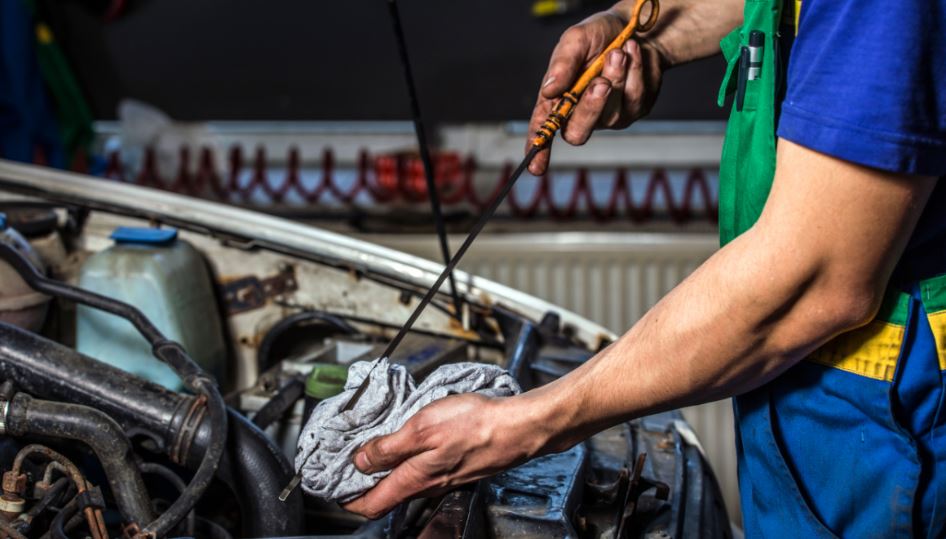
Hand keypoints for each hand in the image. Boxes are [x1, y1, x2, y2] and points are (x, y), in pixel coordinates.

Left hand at [342, 393, 543, 519]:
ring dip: (387, 468)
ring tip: (375, 445)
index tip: (333, 484)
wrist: (518, 427)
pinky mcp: (457, 466)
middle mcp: (428, 485)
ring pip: (406, 481)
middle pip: (386, 494)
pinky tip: (410, 440)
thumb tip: (361, 460)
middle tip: (349, 459)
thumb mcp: (422, 428)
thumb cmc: (475, 425)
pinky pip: (424, 470)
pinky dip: (409, 460)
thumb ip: (389, 447)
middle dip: (364, 481)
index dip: (348, 498)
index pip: (371, 504)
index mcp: (415, 479)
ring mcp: (444, 478)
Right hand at [527, 9, 665, 174]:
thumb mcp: (576, 39)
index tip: (536, 167)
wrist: (635, 29)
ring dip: (617, 77)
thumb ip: (562, 63)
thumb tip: (550, 90)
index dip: (538, 149)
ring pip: (611, 113)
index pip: (543, 129)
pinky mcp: (633, 110)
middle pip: (578, 133)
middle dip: (590, 108)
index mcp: (557, 99)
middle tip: (601, 82)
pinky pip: (635, 97)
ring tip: (619, 51)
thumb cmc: (598, 37)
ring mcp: (609, 116)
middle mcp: (580, 113)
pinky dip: (635, 70)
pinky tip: (633, 53)